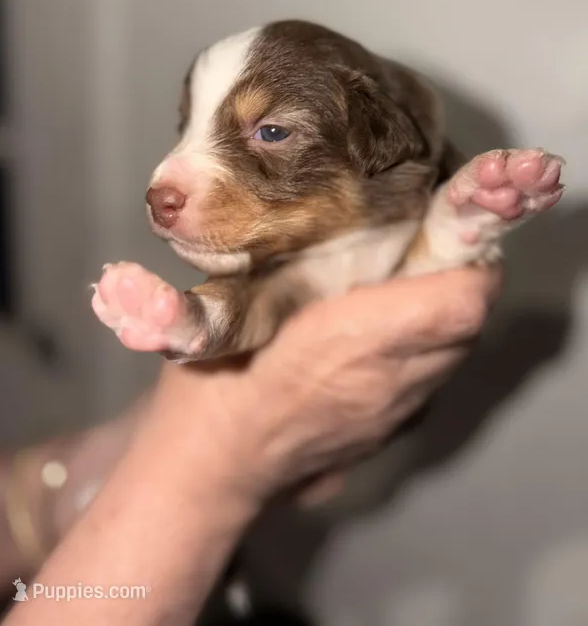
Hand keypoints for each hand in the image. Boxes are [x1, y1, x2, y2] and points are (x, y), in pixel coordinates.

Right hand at [147, 265, 501, 504]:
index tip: (449, 230)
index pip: (461, 302)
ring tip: (409, 291)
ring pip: (453, 358)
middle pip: (469, 327)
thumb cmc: (217, 376)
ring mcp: (395, 415)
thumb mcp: (243, 299)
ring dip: (444, 321)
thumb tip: (325, 216)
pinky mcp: (387, 437)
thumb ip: (293, 261)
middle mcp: (392, 380)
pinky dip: (423, 356)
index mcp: (357, 339)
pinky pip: (429, 385)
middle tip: (428, 250)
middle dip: (460, 282)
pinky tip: (385, 342)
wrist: (212, 464)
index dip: (469, 260)